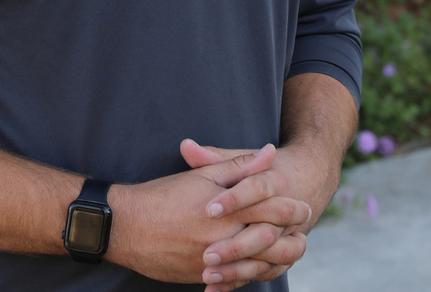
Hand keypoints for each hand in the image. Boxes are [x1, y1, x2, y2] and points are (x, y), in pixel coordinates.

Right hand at [107, 145, 301, 285]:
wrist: (127, 226)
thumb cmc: (164, 195)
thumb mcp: (204, 176)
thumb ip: (240, 166)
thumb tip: (269, 152)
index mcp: (227, 211)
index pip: (271, 210)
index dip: (291, 208)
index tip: (302, 207)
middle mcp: (225, 239)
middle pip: (271, 243)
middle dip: (291, 236)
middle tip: (302, 230)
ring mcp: (214, 263)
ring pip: (257, 266)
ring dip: (277, 259)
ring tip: (288, 250)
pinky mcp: (203, 277)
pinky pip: (235, 280)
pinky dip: (250, 274)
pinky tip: (257, 266)